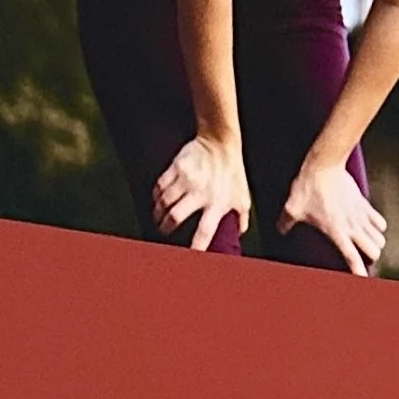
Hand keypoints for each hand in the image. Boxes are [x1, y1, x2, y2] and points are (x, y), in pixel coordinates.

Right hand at [153, 136, 249, 252]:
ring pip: (164, 202)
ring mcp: (187, 179)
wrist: (220, 142)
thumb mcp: (242, 197)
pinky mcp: (176, 167)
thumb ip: (241, 219)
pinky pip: (160, 186)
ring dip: (158, 214)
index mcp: (217, 203)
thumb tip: (238, 236)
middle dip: (165, 228)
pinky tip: (157, 201)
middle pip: (175, 216)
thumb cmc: (232, 172)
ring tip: (158, 218)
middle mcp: (200, 192)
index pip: (205, 231)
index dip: (196, 247)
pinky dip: (155, 196)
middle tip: (164, 232)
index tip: (189, 256)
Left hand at [279, 159, 384, 276]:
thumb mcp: (293, 207)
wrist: (325, 163)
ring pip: (380, 238)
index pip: (353, 258)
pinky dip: (378, 228)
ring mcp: (360, 215)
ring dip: (375, 243)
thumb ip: (286, 222)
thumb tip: (279, 231)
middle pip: (374, 251)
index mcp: (336, 232)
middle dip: (370, 257)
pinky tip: (370, 228)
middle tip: (361, 258)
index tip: (362, 280)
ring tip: (366, 245)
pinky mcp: (364, 204)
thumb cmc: (308, 186)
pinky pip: (380, 222)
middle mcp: (352, 226)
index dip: (359, 272)